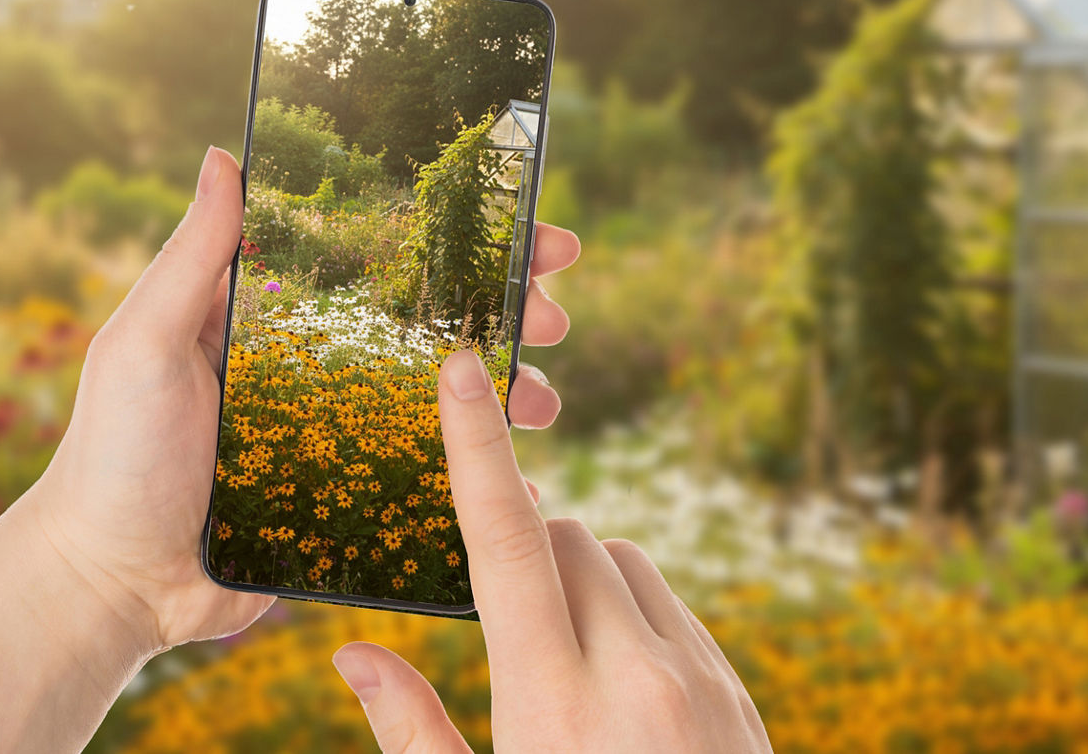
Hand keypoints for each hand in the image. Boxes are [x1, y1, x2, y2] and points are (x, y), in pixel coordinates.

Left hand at [26, 146, 577, 649]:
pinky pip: (433, 476)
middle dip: (506, 311)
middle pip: (433, 324)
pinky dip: (482, 470)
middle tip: (555, 313)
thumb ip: (192, 258)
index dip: (455, 240)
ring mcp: (348, 432)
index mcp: (285, 319)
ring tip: (547, 401)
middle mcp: (327, 366)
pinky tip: (522, 474)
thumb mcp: (144, 341)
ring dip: (509, 391)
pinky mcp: (359, 496)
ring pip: (448, 400)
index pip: (385, 261)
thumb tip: (222, 155)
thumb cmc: (115, 453)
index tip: (521, 223)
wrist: (113, 582)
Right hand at [332, 352, 771, 751]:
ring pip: (624, 561)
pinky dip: (634, 615)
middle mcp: (637, 675)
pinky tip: (621, 689)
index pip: (508, 542)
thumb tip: (352, 655)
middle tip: (504, 624)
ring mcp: (700, 679)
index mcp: (553, 707)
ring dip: (581, 581)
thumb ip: (414, 735)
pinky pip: (673, 605)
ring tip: (564, 663)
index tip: (460, 370)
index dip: (477, 448)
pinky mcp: (735, 691)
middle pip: (566, 537)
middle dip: (525, 552)